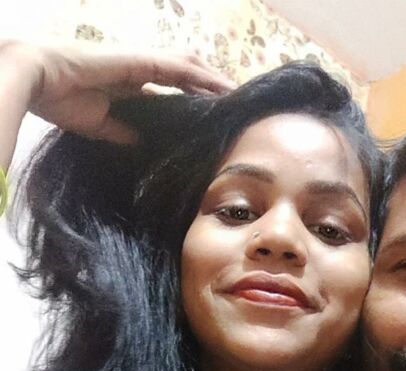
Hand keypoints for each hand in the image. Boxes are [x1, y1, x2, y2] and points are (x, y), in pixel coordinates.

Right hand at [0, 39, 234, 143]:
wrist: (38, 79)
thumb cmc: (60, 100)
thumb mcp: (100, 126)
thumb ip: (123, 133)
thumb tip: (142, 144)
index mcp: (128, 85)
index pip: (168, 93)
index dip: (190, 103)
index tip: (209, 121)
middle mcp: (139, 71)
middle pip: (184, 77)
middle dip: (208, 90)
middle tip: (232, 109)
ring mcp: (141, 62)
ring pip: (188, 68)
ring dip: (213, 81)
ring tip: (237, 97)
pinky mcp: (142, 60)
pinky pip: (181, 68)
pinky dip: (204, 77)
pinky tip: (223, 88)